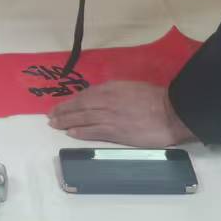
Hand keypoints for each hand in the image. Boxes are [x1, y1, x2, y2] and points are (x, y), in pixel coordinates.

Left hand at [48, 81, 193, 146]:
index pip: (85, 95)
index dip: (71, 101)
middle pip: (80, 106)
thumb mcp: (131, 87)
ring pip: (83, 119)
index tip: (60, 105)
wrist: (170, 112)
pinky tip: (70, 133)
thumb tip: (102, 98)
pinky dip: (80, 132)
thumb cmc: (155, 98)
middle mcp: (106, 101)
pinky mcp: (115, 132)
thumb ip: (115, 92)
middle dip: (63, 111)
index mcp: (111, 88)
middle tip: (50, 116)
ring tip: (55, 125)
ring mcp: (109, 117)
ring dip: (66, 121)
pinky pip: (93, 131)